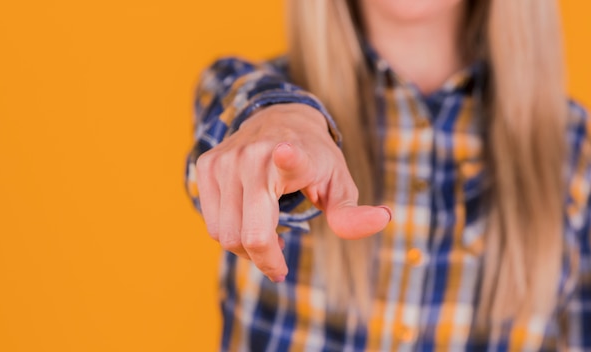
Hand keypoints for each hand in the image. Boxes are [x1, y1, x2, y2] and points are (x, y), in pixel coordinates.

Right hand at [195, 104, 391, 281]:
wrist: (280, 117)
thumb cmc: (314, 158)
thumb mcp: (339, 184)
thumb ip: (352, 213)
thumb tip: (383, 219)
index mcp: (294, 155)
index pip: (290, 158)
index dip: (288, 158)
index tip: (287, 152)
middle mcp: (253, 155)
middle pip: (249, 236)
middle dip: (266, 259)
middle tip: (280, 262)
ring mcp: (225, 160)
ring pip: (225, 235)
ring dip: (246, 249)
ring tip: (266, 236)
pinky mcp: (206, 166)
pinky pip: (212, 224)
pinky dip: (230, 234)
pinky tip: (247, 222)